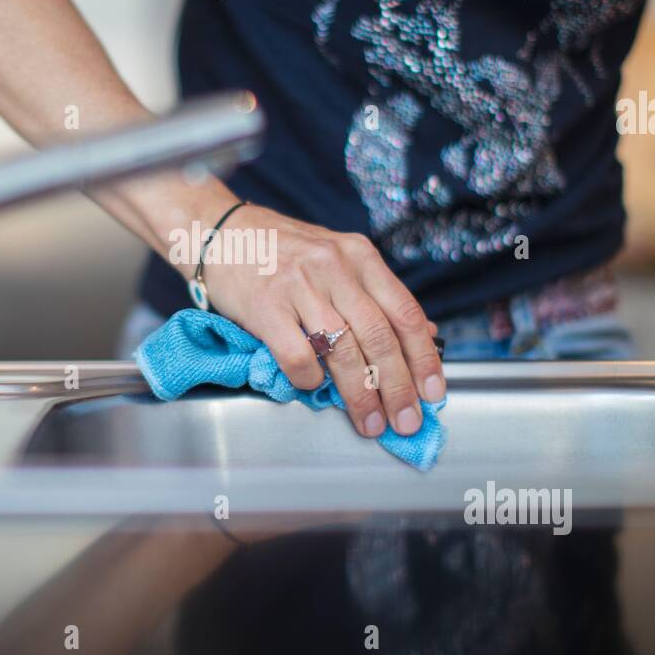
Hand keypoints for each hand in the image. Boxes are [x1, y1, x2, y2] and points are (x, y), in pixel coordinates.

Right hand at [200, 204, 444, 437]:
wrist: (221, 232)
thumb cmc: (281, 250)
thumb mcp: (338, 258)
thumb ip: (377, 293)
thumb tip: (426, 334)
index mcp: (359, 256)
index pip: (404, 312)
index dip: (423, 358)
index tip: (434, 392)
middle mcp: (334, 267)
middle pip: (378, 337)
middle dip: (398, 387)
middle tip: (406, 420)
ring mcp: (299, 286)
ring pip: (343, 351)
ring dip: (361, 395)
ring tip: (370, 423)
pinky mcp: (265, 306)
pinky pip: (297, 355)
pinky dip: (309, 380)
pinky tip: (313, 389)